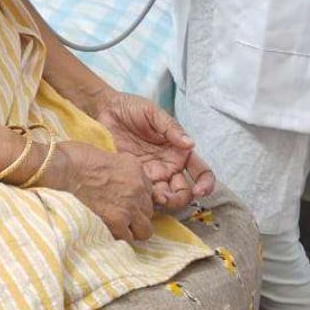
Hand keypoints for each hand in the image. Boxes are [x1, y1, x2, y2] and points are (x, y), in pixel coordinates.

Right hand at [50, 140, 158, 241]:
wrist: (61, 169)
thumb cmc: (75, 158)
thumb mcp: (105, 156)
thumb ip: (119, 172)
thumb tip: (119, 185)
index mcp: (135, 167)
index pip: (147, 190)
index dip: (135, 197)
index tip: (123, 199)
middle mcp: (137, 186)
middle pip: (148, 210)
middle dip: (136, 213)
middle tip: (119, 213)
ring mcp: (129, 205)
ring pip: (145, 229)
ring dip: (132, 228)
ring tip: (117, 226)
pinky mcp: (117, 222)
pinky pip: (128, 238)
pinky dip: (118, 237)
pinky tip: (106, 229)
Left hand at [94, 91, 214, 208]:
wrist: (104, 109)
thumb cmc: (130, 107)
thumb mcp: (152, 113)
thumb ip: (171, 127)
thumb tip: (190, 144)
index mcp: (178, 150)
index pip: (201, 171)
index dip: (205, 184)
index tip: (200, 191)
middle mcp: (169, 165)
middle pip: (184, 191)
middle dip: (181, 199)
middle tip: (169, 197)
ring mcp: (152, 174)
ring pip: (166, 197)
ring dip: (165, 202)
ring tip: (156, 197)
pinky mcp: (135, 178)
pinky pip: (145, 194)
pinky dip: (147, 199)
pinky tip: (141, 194)